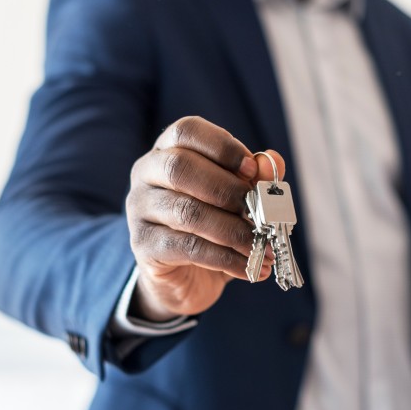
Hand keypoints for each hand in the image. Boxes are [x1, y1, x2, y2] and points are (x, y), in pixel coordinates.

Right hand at [124, 116, 284, 320]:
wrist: (186, 278)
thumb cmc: (213, 227)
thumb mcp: (237, 200)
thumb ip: (254, 178)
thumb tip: (271, 162)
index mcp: (168, 150)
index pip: (187, 131)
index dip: (222, 146)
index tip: (252, 170)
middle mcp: (146, 173)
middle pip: (180, 167)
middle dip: (227, 189)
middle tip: (261, 212)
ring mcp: (139, 209)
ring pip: (187, 212)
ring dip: (233, 230)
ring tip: (265, 246)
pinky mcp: (143, 245)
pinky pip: (188, 248)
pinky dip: (226, 258)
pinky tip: (249, 267)